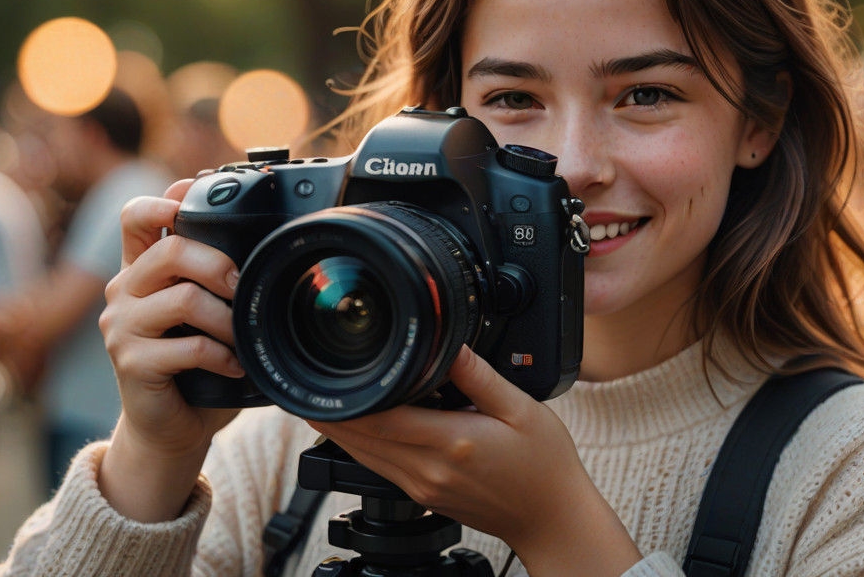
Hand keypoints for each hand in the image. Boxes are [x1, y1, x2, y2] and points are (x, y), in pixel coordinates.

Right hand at [96, 179, 243, 520]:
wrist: (170, 429)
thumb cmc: (196, 366)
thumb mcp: (204, 313)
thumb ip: (216, 277)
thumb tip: (268, 241)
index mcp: (139, 269)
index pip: (135, 216)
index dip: (165, 200)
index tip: (197, 197)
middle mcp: (123, 289)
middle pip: (169, 250)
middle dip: (218, 263)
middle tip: (242, 285)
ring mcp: (121, 325)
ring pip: (183, 298)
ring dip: (226, 317)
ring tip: (242, 336)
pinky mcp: (130, 361)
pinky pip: (188, 346)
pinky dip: (223, 356)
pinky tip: (235, 366)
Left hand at [310, 347, 640, 574]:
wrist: (552, 520)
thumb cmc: (544, 466)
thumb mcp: (522, 408)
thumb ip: (480, 376)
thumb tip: (451, 343)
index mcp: (451, 443)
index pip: (382, 418)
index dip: (350, 399)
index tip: (330, 376)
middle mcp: (429, 470)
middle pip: (362, 439)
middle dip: (334, 412)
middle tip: (312, 383)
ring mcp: (423, 487)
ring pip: (365, 456)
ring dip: (343, 431)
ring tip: (326, 402)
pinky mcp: (424, 495)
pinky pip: (381, 468)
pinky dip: (364, 445)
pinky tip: (363, 427)